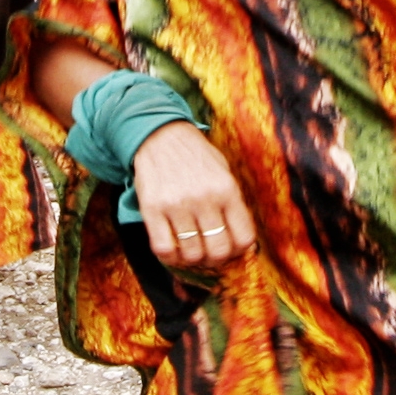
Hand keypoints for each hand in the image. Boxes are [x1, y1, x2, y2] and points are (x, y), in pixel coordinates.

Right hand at [132, 121, 255, 271]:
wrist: (160, 135)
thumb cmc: (195, 156)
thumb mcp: (224, 173)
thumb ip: (233, 204)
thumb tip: (241, 242)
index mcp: (227, 190)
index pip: (243, 238)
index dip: (239, 252)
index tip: (231, 249)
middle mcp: (204, 199)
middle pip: (218, 251)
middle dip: (216, 260)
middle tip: (209, 254)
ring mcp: (177, 205)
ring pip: (191, 254)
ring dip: (193, 260)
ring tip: (191, 251)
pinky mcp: (152, 209)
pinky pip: (164, 249)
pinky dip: (170, 258)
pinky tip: (173, 251)